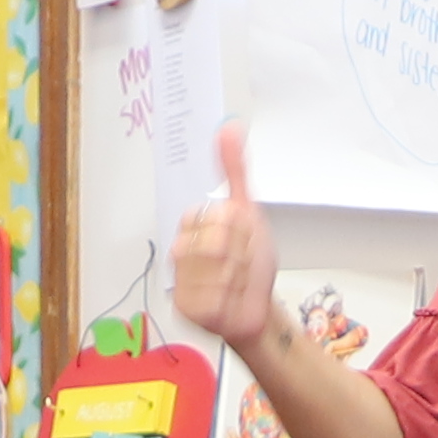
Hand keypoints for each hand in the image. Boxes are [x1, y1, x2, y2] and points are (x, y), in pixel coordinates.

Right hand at [162, 125, 279, 350]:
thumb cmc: (251, 264)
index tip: (239, 236)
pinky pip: (215, 297)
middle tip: (240, 260)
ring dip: (239, 277)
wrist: (256, 309)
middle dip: (240, 252)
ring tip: (237, 281)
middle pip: (214, 242)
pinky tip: (230, 300)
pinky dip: (231, 299)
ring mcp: (181, 281)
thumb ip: (234, 170)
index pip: (207, 214)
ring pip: (217, 270)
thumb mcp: (248, 211)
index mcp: (191, 226)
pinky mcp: (185, 308)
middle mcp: (180, 252)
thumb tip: (229, 128)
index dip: (234, 227)